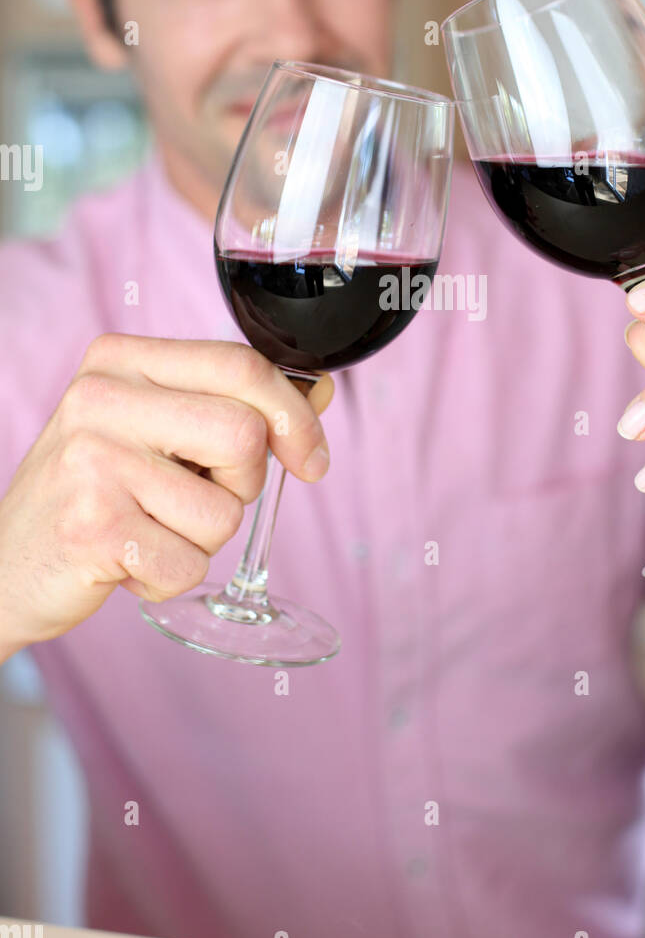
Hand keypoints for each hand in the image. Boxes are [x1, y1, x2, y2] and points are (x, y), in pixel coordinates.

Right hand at [0, 334, 333, 654]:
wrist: (4, 565)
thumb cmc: (94, 494)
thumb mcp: (156, 429)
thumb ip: (230, 405)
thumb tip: (318, 390)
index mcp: (121, 358)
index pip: (240, 364)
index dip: (294, 415)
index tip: (311, 458)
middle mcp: (101, 397)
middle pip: (245, 435)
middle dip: (243, 485)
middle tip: (196, 499)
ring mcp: (92, 461)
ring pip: (225, 510)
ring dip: (202, 539)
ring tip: (147, 530)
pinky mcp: (91, 528)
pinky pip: (190, 566)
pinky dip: (170, 579)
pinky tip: (126, 562)